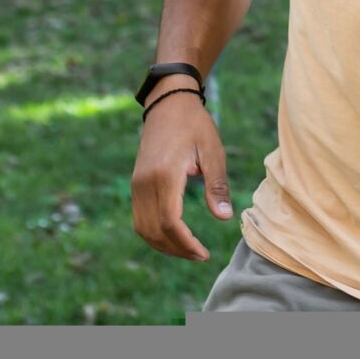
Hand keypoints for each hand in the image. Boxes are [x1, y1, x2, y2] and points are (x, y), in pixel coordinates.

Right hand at [130, 83, 233, 262]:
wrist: (168, 103)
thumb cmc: (195, 125)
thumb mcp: (213, 151)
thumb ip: (217, 185)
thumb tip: (224, 218)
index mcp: (165, 175)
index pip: (170, 222)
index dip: (186, 244)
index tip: (204, 254)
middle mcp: (144, 183)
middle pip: (154, 231)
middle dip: (176, 250)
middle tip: (200, 255)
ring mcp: (137, 184)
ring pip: (142, 229)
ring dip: (163, 245)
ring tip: (188, 250)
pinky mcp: (136, 184)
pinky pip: (139, 218)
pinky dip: (154, 233)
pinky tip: (173, 236)